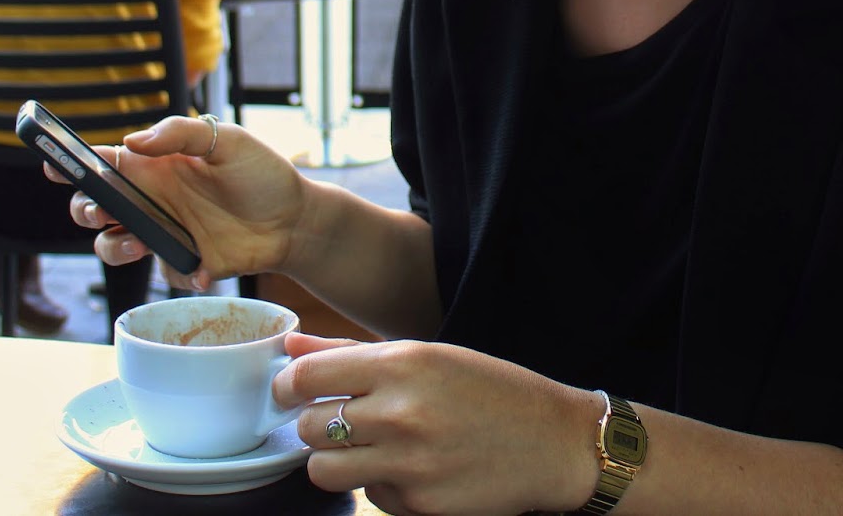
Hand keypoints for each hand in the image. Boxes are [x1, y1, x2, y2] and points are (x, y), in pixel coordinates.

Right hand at [42, 115, 306, 289]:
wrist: (294, 219)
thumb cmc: (260, 173)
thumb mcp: (226, 140)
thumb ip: (180, 134)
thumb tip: (132, 143)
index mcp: (155, 167)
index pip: (103, 164)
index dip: (71, 164)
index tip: (51, 164)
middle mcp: (151, 201)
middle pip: (94, 208)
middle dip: (83, 209)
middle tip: (100, 209)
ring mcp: (164, 234)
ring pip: (112, 244)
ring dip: (111, 245)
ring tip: (136, 240)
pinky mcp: (183, 263)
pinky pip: (161, 272)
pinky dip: (176, 272)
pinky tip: (203, 265)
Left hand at [275, 333, 599, 515]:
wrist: (555, 443)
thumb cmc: (493, 391)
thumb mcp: (430, 355)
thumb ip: (352, 352)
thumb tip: (291, 344)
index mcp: (404, 364)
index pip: (307, 376)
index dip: (288, 384)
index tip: (291, 390)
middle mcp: (401, 413)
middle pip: (308, 426)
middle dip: (313, 424)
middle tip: (336, 420)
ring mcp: (409, 464)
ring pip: (323, 470)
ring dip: (335, 460)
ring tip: (365, 448)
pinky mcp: (418, 505)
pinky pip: (368, 495)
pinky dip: (379, 484)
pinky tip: (411, 469)